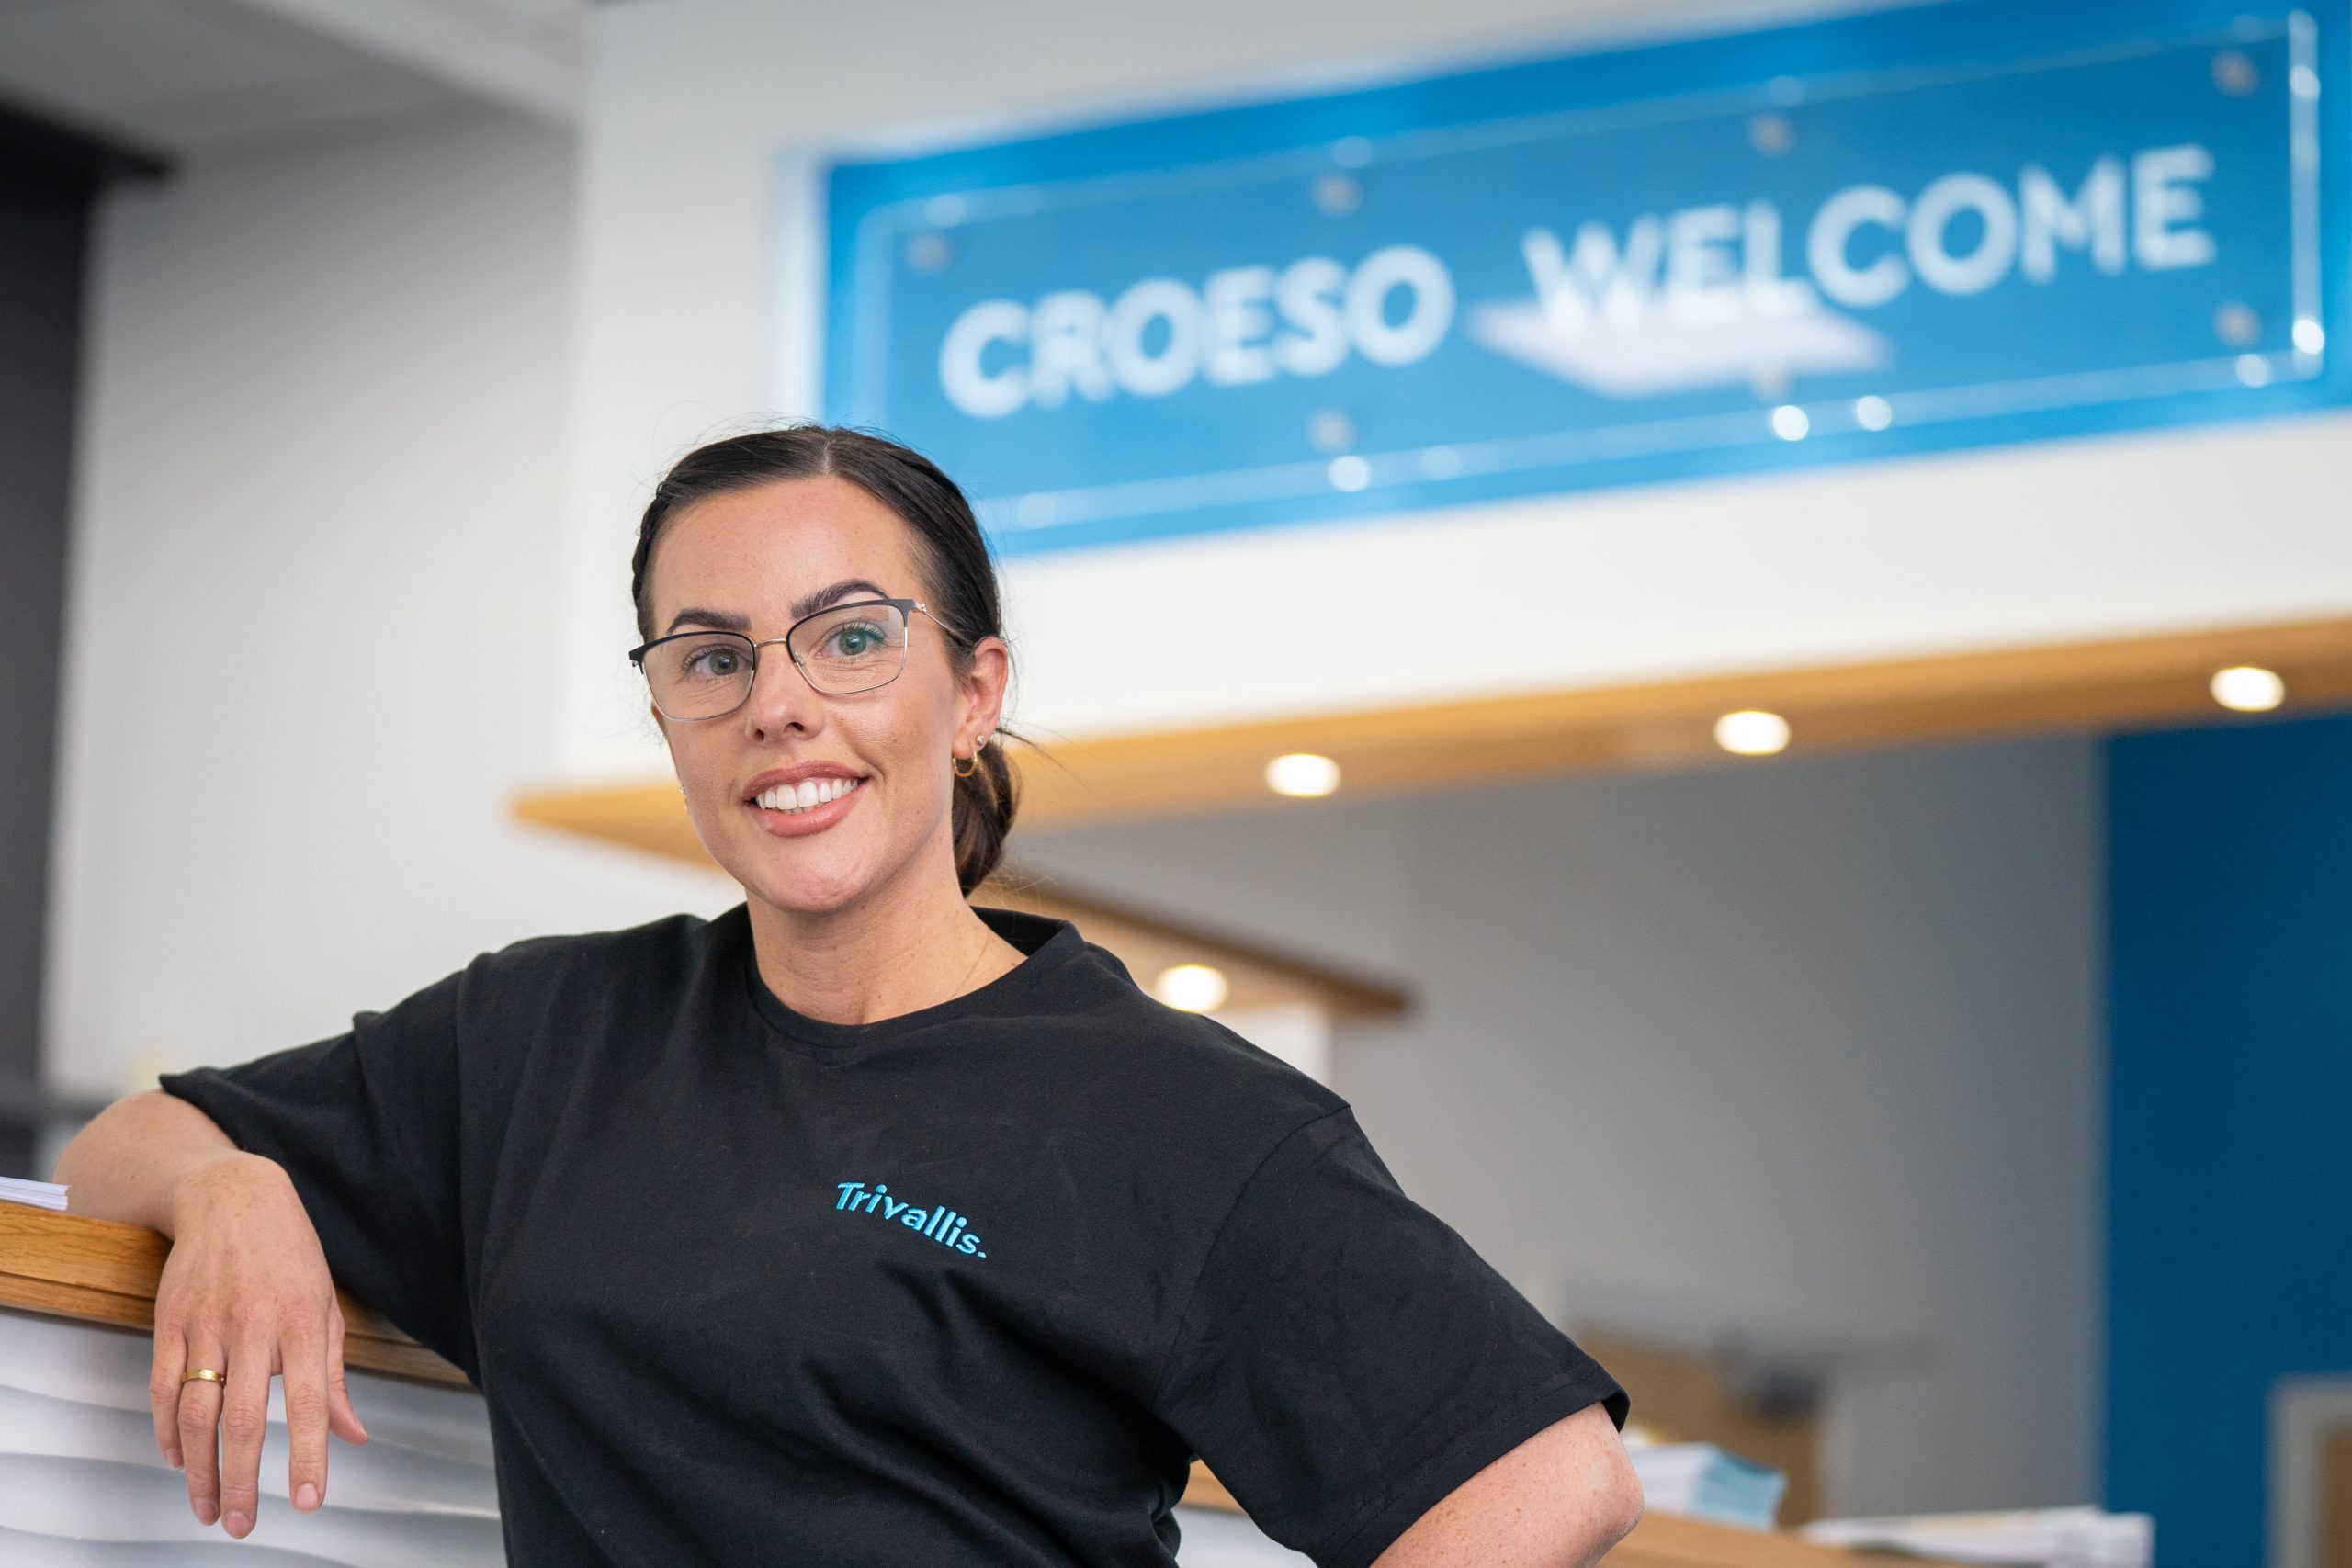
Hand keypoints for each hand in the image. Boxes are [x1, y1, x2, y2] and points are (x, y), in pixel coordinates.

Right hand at [149, 1152, 369, 1537]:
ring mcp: (207, 1326)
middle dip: (242, 1480)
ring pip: (195, 1413)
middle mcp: (255, 1328)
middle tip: (241, 1525)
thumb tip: (354, 1435)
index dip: (309, 1456)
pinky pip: (162, 1388)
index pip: (309, 1403)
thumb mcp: (327, 1306)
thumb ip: (334, 1377)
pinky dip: (166, 1431)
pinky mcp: (170, 1323)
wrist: (233, 1197)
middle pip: (243, 1419)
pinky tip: (179, 1459)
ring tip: (208, 1508)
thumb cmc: (291, 1254)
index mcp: (304, 1324)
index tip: (308, 1501)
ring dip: (200, 1469)